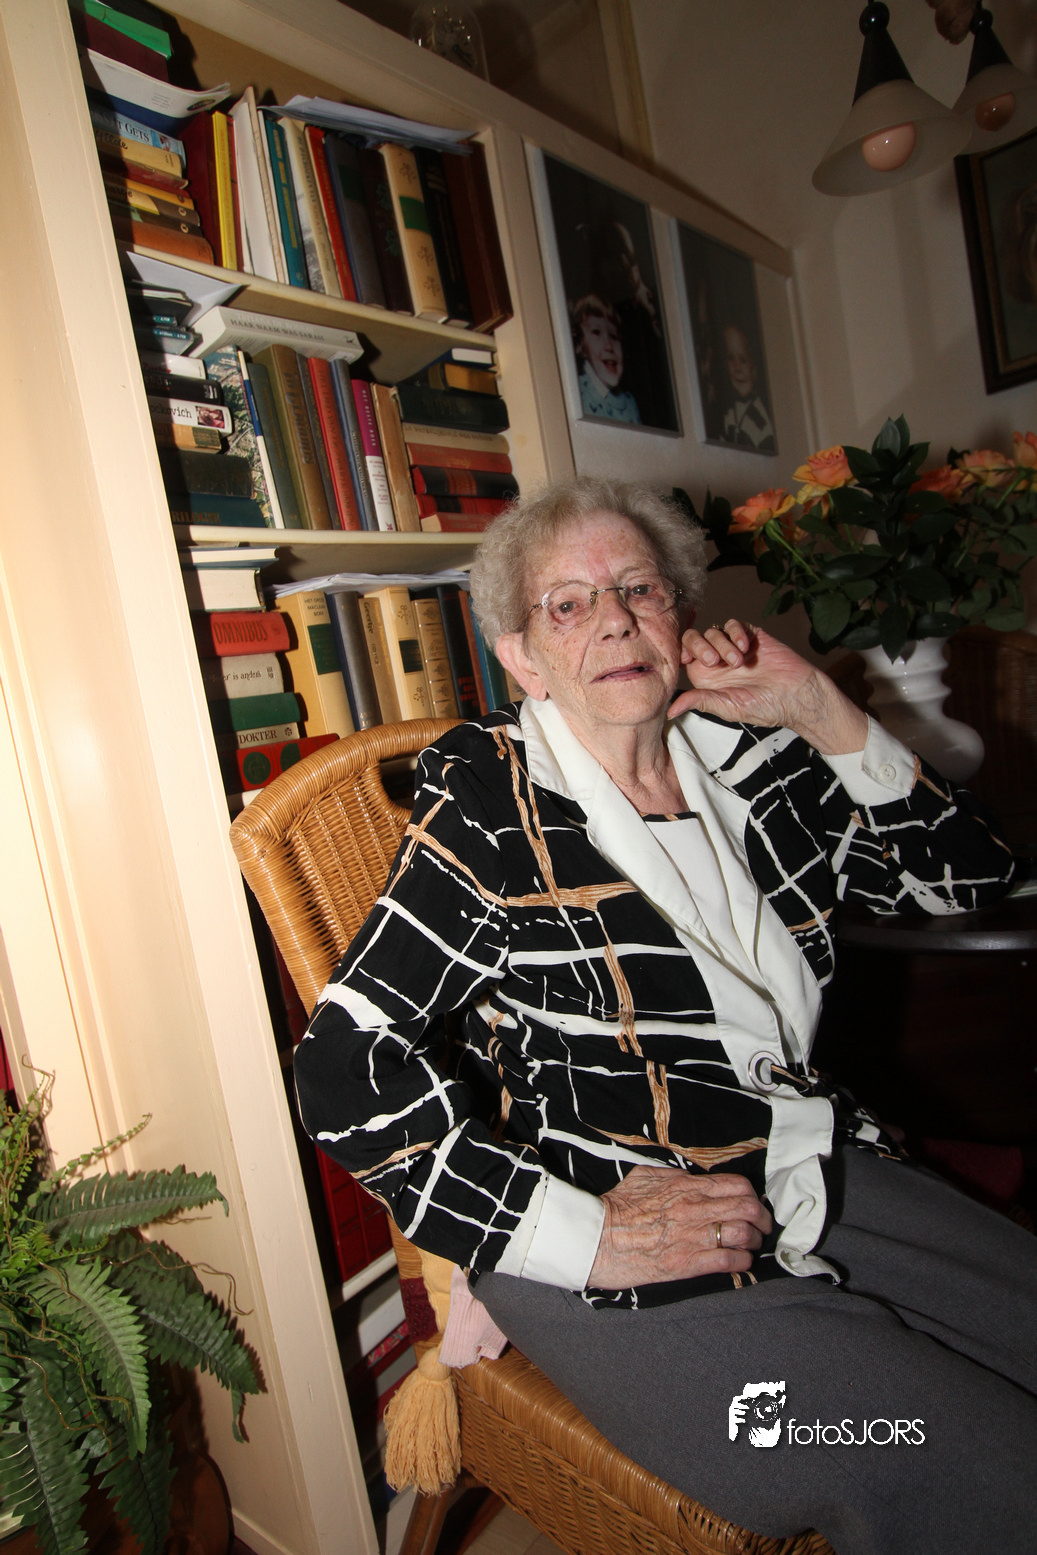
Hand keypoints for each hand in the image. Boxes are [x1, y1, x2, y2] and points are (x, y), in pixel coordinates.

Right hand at [588, 1165, 772, 1288]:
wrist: (597, 1238)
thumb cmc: (618, 1207)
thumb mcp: (645, 1177)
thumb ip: (674, 1176)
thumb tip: (693, 1178)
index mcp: (686, 1187)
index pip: (736, 1185)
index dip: (752, 1195)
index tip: (754, 1204)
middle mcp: (694, 1209)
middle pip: (747, 1209)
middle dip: (762, 1219)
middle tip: (763, 1227)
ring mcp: (692, 1237)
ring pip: (742, 1234)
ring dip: (754, 1241)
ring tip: (752, 1245)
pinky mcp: (686, 1264)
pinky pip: (727, 1261)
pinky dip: (742, 1262)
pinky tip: (741, 1262)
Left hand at [668, 621, 869, 757]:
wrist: (797, 694)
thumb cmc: (765, 706)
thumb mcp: (728, 707)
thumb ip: (700, 701)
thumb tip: (670, 710)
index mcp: (706, 678)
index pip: (682, 657)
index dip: (681, 654)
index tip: (688, 660)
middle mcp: (717, 661)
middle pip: (693, 638)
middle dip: (699, 646)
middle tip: (714, 662)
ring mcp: (733, 647)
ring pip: (713, 630)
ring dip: (723, 645)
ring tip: (740, 663)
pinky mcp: (751, 635)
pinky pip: (734, 624)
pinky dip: (737, 633)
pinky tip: (747, 648)